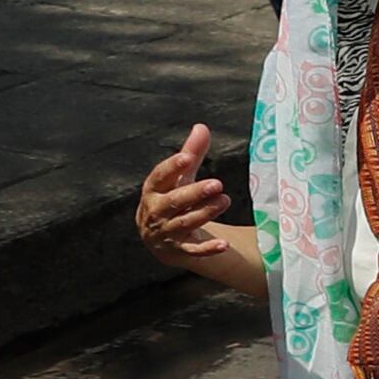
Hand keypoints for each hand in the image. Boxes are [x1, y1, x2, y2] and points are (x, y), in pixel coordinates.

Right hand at [134, 124, 236, 270]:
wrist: (163, 240)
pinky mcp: (178, 251)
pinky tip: (224, 244)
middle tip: (217, 183)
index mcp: (153, 191)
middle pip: (173, 201)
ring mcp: (165, 233)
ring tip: (225, 200)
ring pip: (184, 223)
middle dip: (194, 193)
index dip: (172, 167)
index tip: (187, 158)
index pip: (159, 177)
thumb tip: (201, 127)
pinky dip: (207, 249)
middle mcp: (155, 212)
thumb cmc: (173, 200)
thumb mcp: (181, 178)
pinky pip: (193, 251)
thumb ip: (191, 155)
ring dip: (204, 213)